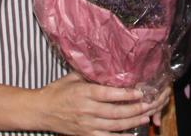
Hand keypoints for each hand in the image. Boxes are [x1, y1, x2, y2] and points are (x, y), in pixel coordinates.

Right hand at [34, 73, 168, 135]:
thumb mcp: (72, 77)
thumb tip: (108, 62)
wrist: (40, 111)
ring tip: (145, 117)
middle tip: (149, 105)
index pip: (108, 94)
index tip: (140, 92)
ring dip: (131, 122)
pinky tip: (131, 134)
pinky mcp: (85, 135)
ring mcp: (86, 125)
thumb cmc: (57, 92)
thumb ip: (90, 72)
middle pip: (115, 112)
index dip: (126, 94)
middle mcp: (86, 110)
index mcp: (84, 93)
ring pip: (113, 126)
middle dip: (134, 109)